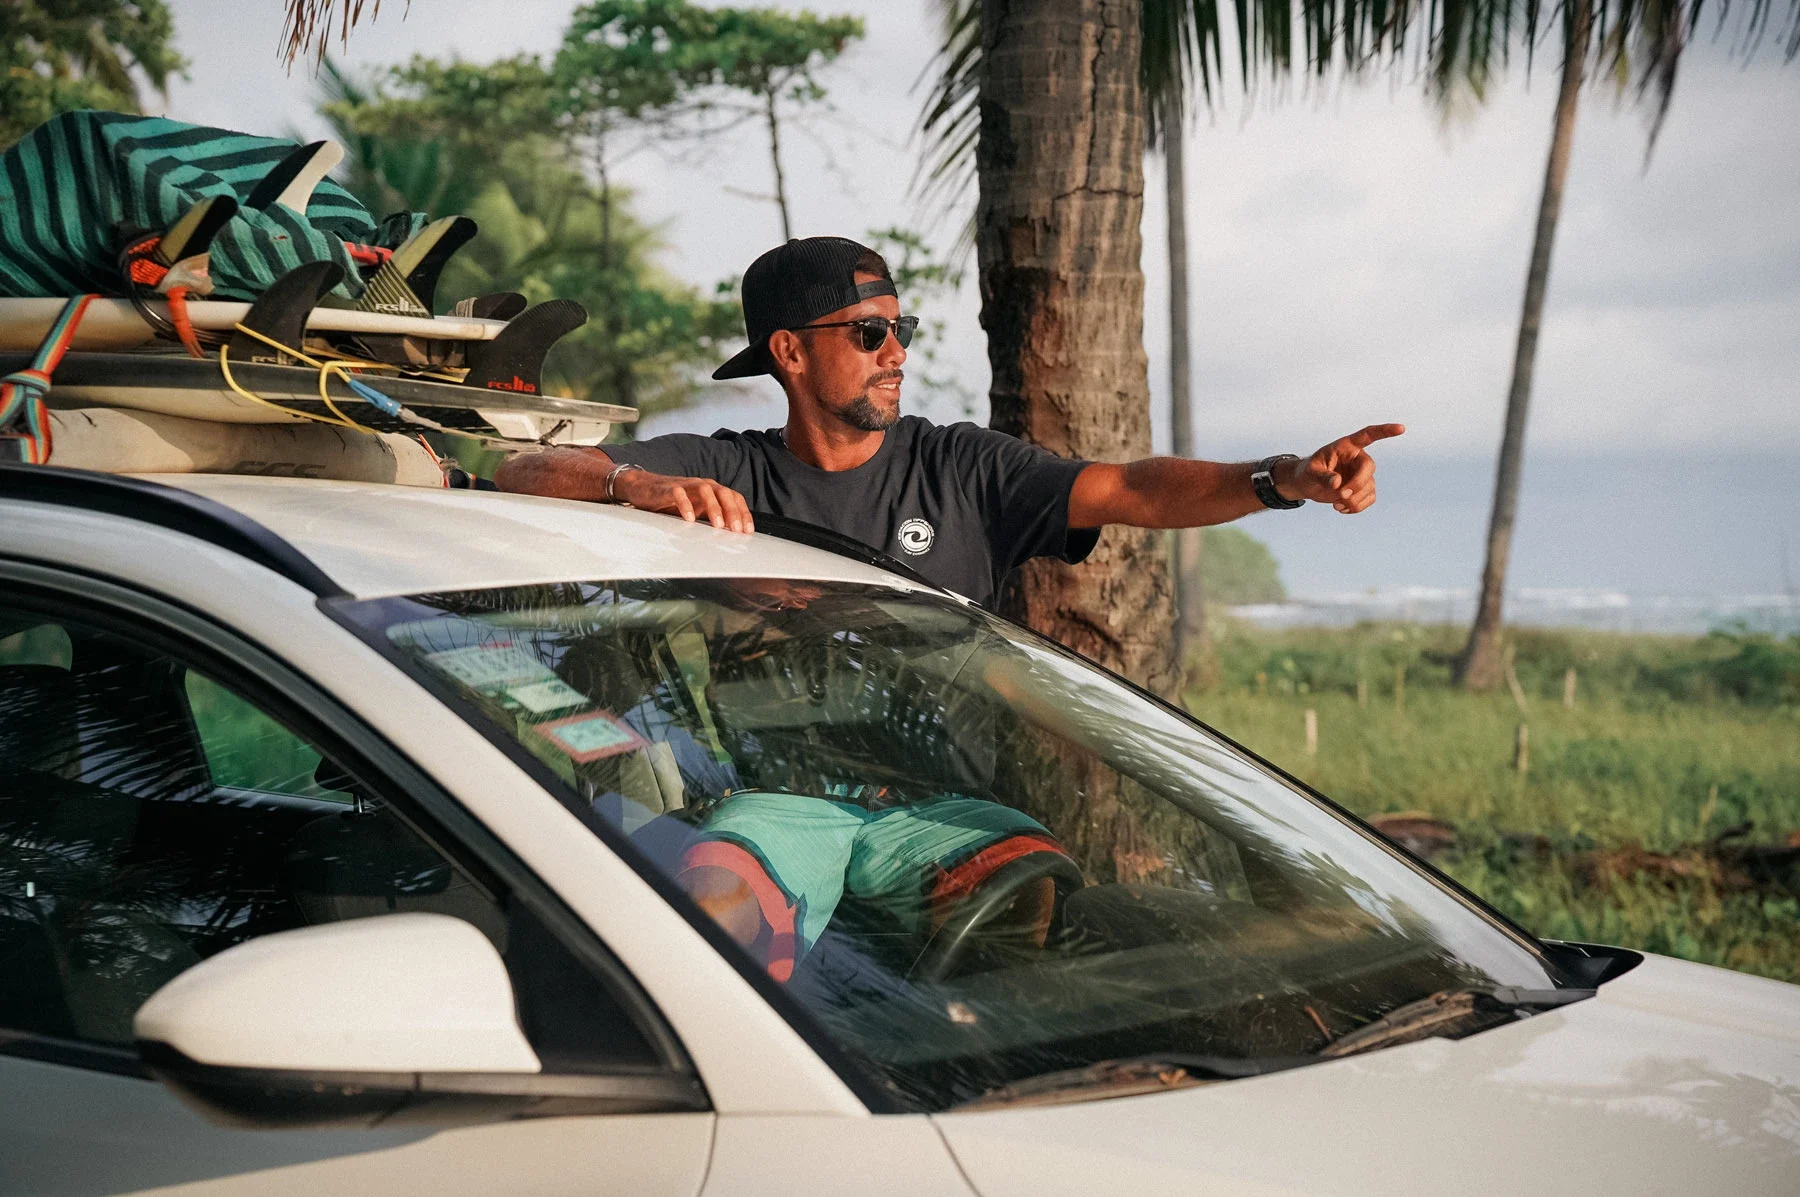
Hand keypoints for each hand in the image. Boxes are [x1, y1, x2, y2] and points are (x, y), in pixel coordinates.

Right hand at [614, 469, 754, 532]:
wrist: (643, 488)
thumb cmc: (673, 502)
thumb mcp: (697, 511)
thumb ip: (711, 518)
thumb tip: (731, 536)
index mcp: (712, 491)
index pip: (734, 498)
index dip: (743, 513)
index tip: (747, 531)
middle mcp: (702, 485)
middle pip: (724, 493)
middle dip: (733, 512)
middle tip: (736, 530)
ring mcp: (686, 485)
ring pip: (705, 491)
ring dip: (714, 507)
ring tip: (718, 525)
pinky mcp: (669, 488)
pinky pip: (679, 493)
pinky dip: (686, 505)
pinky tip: (689, 519)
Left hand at [1278, 424, 1405, 513]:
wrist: (1308, 484)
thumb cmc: (1308, 472)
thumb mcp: (1310, 472)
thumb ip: (1322, 476)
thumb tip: (1337, 483)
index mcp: (1346, 446)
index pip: (1368, 435)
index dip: (1385, 431)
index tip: (1401, 429)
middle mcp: (1358, 458)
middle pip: (1369, 468)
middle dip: (1357, 484)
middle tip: (1342, 495)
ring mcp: (1362, 474)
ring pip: (1370, 487)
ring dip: (1354, 500)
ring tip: (1336, 505)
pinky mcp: (1363, 488)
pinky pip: (1369, 499)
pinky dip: (1356, 507)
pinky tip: (1341, 508)